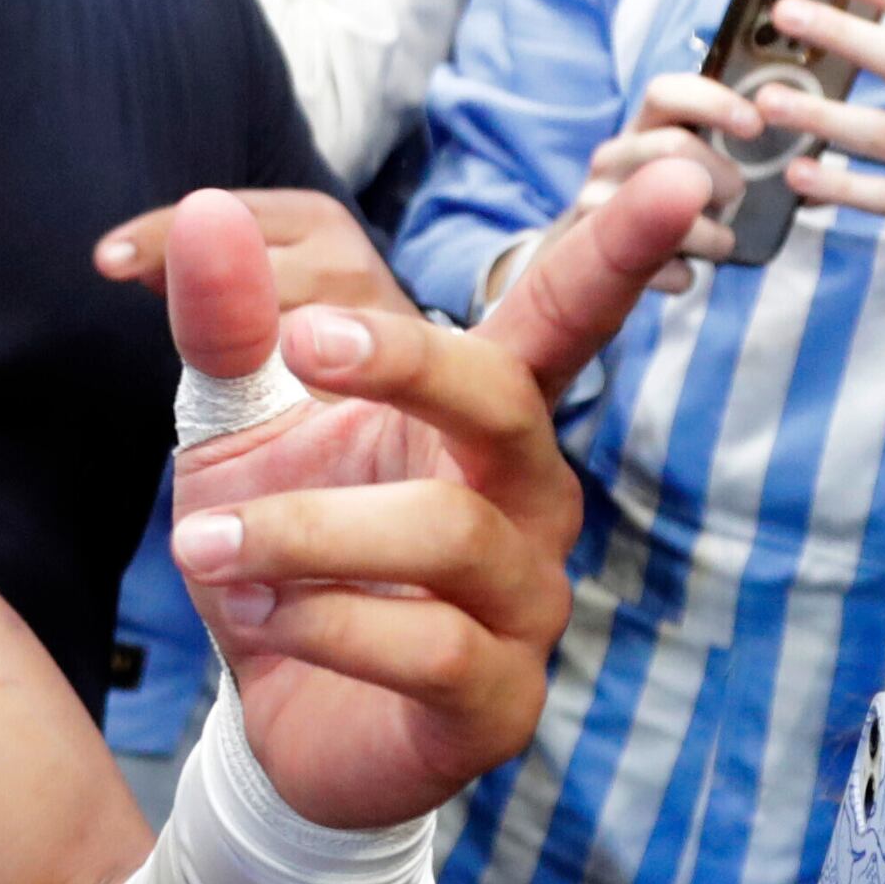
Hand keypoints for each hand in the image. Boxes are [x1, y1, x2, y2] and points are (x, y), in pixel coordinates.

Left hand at [155, 161, 704, 827]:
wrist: (272, 711)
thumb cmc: (280, 543)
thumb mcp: (235, 422)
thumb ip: (229, 320)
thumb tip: (202, 211)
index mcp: (485, 412)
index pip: (562, 313)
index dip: (619, 247)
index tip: (682, 172)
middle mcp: (529, 497)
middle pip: (508, 402)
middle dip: (407, 362)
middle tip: (298, 344)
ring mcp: (527, 604)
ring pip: (448, 532)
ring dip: (305, 529)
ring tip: (201, 540)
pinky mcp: (498, 704)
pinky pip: (429, 647)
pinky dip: (322, 621)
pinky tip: (257, 616)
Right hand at [569, 74, 763, 294]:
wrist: (598, 251)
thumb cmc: (673, 198)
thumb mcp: (694, 164)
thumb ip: (741, 156)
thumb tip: (813, 172)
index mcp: (643, 126)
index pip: (665, 93)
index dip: (713, 102)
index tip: (755, 125)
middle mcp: (614, 156)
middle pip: (671, 146)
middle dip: (719, 174)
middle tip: (738, 193)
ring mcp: (598, 200)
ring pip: (667, 214)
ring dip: (711, 234)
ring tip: (722, 241)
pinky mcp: (594, 252)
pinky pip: (654, 265)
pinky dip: (681, 272)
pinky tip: (687, 269)